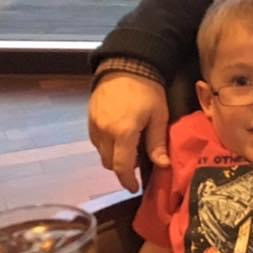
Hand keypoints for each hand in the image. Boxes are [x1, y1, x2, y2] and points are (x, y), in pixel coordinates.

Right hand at [88, 72, 170, 191]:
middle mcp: (104, 132)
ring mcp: (94, 125)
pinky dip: (106, 145)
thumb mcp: (158, 116)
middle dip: (122, 169)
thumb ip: (157, 142)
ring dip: (114, 157)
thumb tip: (163, 165)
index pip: (121, 167)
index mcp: (123, 132)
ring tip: (129, 149)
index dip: (127, 181)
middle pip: (109, 163)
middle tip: (137, 165)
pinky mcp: (89, 118)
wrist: (127, 65)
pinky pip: (96, 141)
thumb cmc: (148, 90)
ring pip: (101, 153)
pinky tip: (119, 138)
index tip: (134, 188)